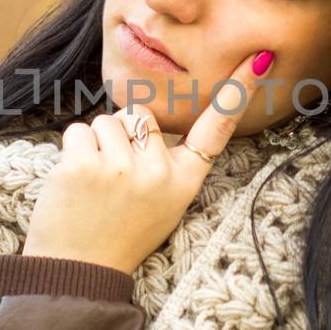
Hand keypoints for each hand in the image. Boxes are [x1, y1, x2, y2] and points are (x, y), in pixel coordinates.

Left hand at [21, 49, 276, 274]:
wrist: (78, 271)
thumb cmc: (120, 232)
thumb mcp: (163, 203)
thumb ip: (166, 162)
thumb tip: (150, 119)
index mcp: (184, 181)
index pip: (216, 129)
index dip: (238, 91)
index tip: (258, 59)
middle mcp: (158, 173)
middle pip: (141, 113)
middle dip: (124, 134)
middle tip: (116, 178)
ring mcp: (121, 169)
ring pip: (107, 120)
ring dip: (96, 143)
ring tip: (95, 182)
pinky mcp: (84, 166)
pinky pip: (79, 130)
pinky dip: (73, 150)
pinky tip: (76, 182)